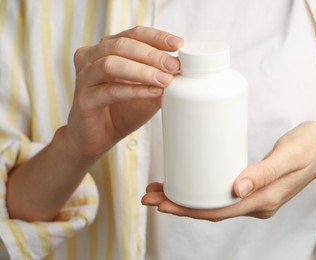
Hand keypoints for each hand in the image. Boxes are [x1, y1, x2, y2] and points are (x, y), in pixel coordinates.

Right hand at [65, 26, 182, 156]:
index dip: (157, 37)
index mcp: (107, 48)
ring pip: (111, 64)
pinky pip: (110, 90)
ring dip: (142, 71)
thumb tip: (183, 68)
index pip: (134, 34)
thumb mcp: (147, 90)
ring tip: (165, 79)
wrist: (98, 137)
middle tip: (174, 65)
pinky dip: (134, 90)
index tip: (178, 44)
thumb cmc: (122, 110)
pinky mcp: (84, 99)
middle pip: (122, 45)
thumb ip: (161, 77)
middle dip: (152, 54)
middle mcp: (92, 57)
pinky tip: (152, 92)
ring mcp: (85, 77)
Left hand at [142, 121, 315, 220]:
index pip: (217, 211)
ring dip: (186, 199)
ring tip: (160, 190)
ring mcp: (255, 197)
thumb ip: (265, 171)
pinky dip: (201, 191)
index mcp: (264, 200)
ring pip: (214, 204)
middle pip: (210, 210)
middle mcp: (257, 203)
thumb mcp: (289, 154)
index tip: (161, 201)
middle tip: (149, 195)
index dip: (187, 209)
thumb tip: (236, 189)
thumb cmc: (309, 145)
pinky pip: (222, 195)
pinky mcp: (253, 187)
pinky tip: (188, 182)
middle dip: (178, 205)